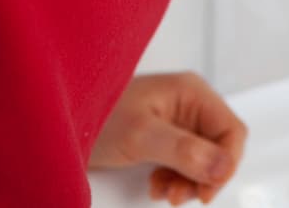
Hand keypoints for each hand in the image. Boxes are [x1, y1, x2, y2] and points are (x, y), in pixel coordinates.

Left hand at [90, 72, 247, 204]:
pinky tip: (157, 184)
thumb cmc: (94, 116)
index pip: (231, 130)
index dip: (226, 163)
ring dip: (190, 181)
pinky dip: (176, 179)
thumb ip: (184, 151)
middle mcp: (189, 105)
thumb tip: (223, 166)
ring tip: (167, 192)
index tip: (207, 189)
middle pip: (220, 146)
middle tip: (183, 195)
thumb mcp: (141, 136)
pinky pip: (184, 163)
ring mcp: (177, 121)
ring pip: (204, 158)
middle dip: (205, 175)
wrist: (57, 124)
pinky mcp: (163, 138)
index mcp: (192, 93)